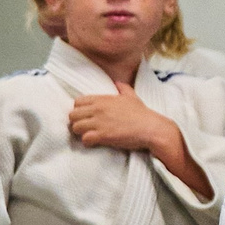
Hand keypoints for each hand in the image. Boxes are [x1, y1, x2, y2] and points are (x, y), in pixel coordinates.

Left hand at [71, 87, 209, 198]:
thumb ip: (123, 88)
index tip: (87, 116)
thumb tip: (118, 81)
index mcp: (102, 99)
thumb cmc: (142, 114)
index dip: (80, 110)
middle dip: (78, 122)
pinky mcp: (102, 136)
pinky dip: (88, 142)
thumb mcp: (132, 97)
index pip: (77, 102)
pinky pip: (84, 139)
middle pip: (72, 115)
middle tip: (86, 128)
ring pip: (75, 127)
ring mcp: (99, 122)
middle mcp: (98, 109)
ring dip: (81, 133)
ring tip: (90, 135)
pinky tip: (95, 142)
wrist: (151, 128)